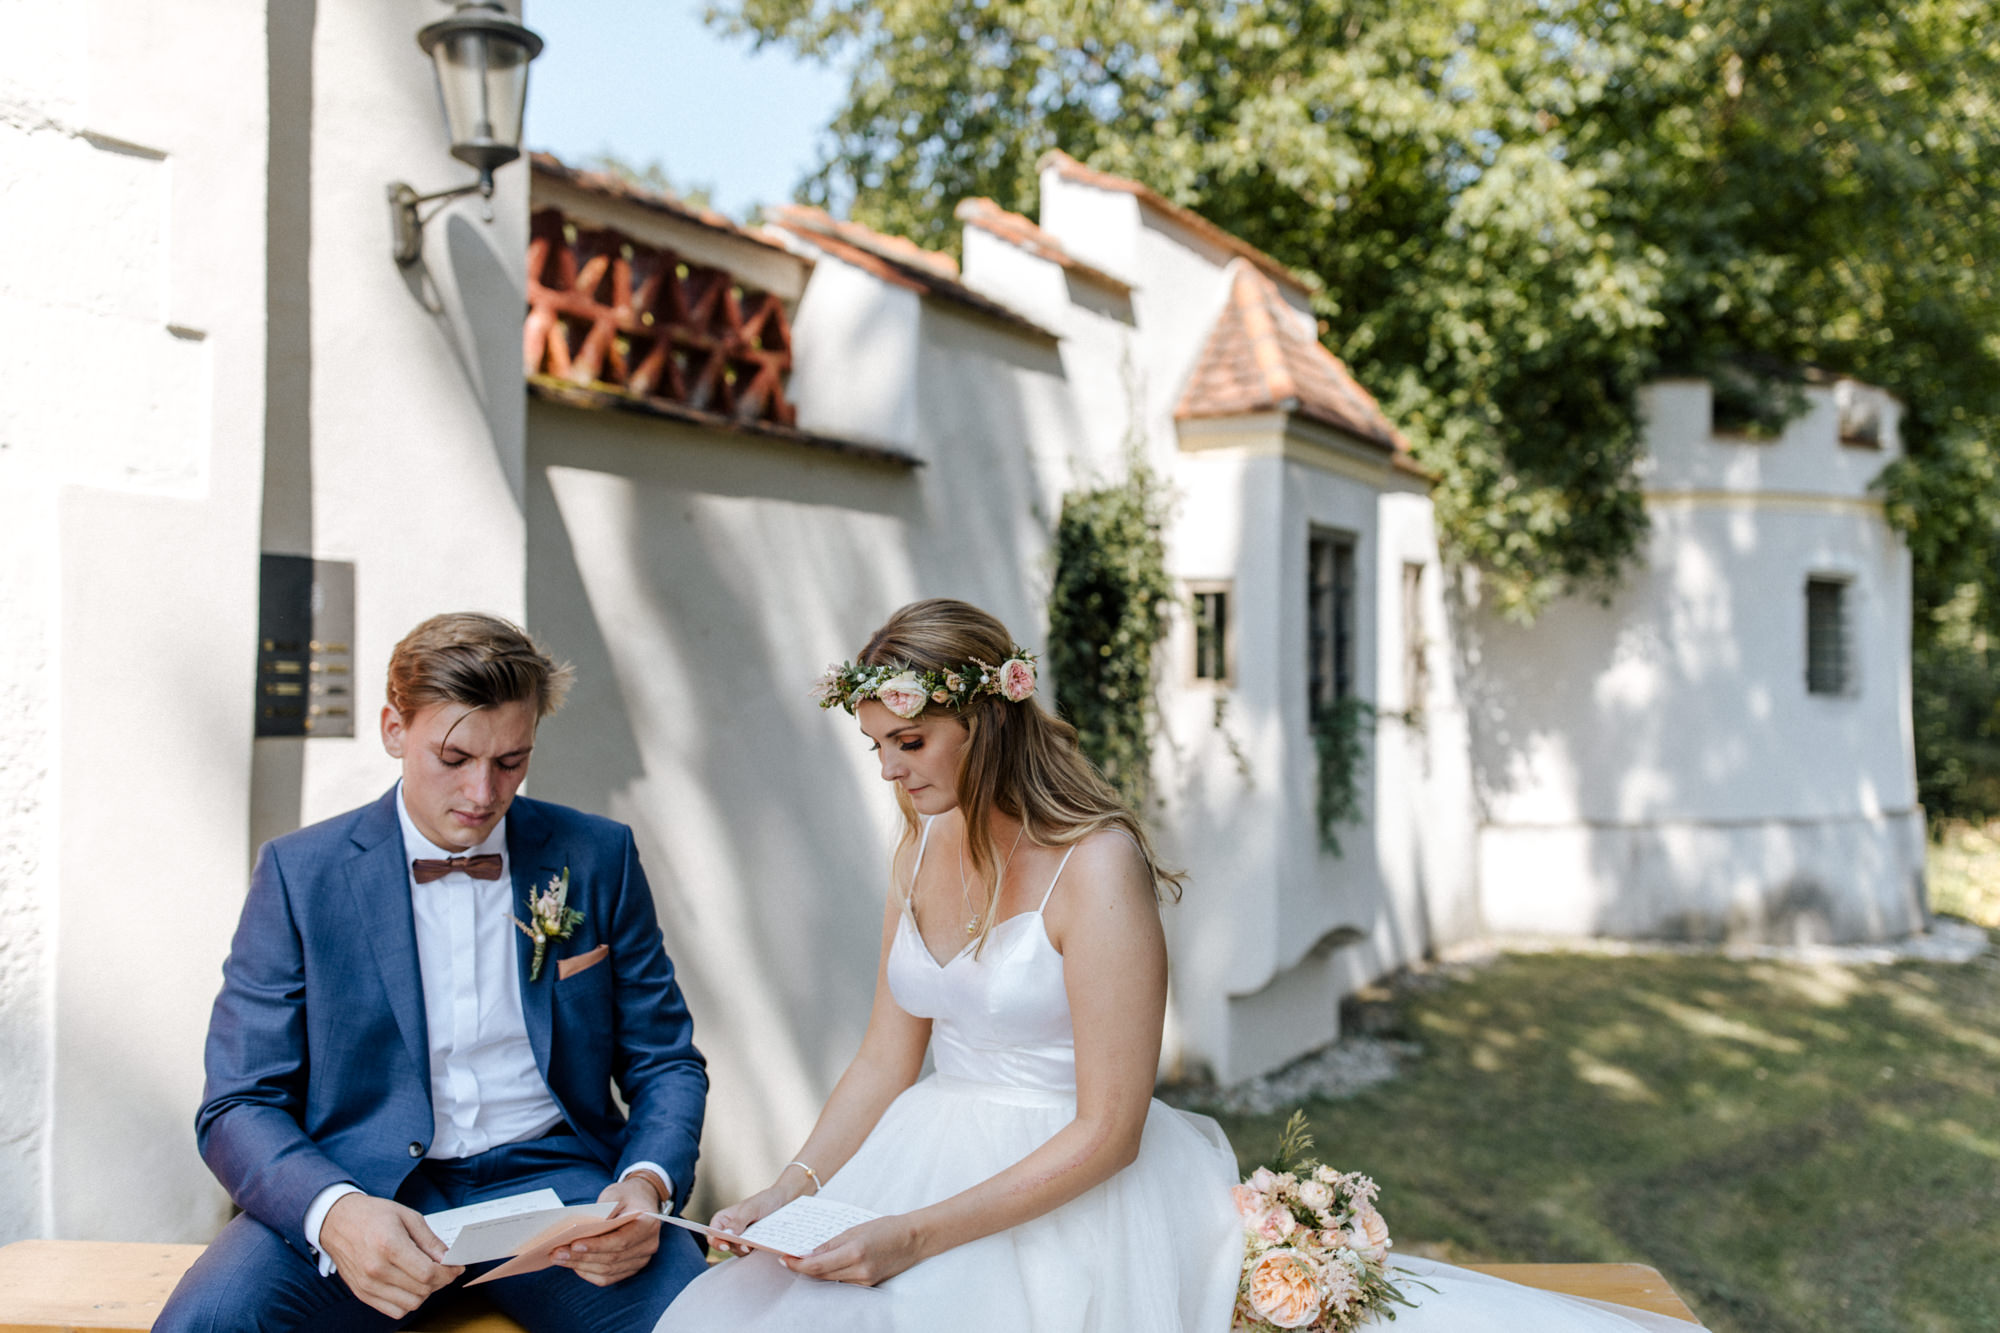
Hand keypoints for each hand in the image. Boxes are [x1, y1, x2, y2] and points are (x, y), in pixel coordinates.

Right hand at [319, 1193, 463, 1317]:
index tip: (455, 1267)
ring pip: (410, 1303)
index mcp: (389, 1246)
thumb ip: (429, 1240)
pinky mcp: (362, 1293)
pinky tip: (409, 1285)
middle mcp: (376, 1269)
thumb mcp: (407, 1216)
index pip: (427, 1273)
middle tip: (443, 1269)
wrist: (337, 1221)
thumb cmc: (372, 1215)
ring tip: (425, 1276)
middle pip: (422, 1290)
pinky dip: (407, 1302)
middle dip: (440, 1280)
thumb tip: (448, 1258)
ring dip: (425, 1292)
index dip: (448, 1272)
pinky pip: (394, 1310)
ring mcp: (367, 1284)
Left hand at [552, 1176, 662, 1286]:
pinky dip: (588, 1273)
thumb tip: (583, 1231)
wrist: (641, 1201)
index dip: (597, 1245)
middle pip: (612, 1258)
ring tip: (559, 1258)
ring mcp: (641, 1260)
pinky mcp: (631, 1268)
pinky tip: (573, 1265)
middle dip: (582, 1257)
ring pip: (608, 1271)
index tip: (574, 1244)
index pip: (621, 1241)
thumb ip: (603, 1211)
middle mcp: (648, 1245)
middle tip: (557, 1252)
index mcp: (648, 1224)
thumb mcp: (615, 1194)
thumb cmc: (625, 1196)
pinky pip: (608, 1278)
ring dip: (581, 1266)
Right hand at [706, 1181, 800, 1257]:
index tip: (725, 1245)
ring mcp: (741, 1238)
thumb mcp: (751, 1209)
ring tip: (754, 1245)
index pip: (712, 1234)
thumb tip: (727, 1235)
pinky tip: (760, 1246)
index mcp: (723, 1219)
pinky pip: (749, 1252)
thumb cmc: (765, 1200)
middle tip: (746, 1247)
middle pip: (725, 1245)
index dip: (716, 1241)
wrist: (784, 1201)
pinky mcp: (752, 1244)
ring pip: (737, 1251)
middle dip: (734, 1247)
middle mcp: (729, 1230)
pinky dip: (753, 1250)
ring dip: (744, 1250)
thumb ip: (738, 1221)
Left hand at [787, 1214, 924, 1286]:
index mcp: (854, 1252)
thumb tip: (810, 1253)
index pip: (817, 1265)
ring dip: (815, 1272)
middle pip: (821, 1275)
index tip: (784, 1258)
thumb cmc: (886, 1228)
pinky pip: (843, 1281)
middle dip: (802, 1268)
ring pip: (830, 1280)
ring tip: (804, 1261)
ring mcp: (864, 1280)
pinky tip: (825, 1265)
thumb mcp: (856, 1228)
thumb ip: (832, 1243)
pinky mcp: (868, 1284)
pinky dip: (831, 1274)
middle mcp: (859, 1270)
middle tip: (789, 1259)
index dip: (797, 1264)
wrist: (914, 1239)